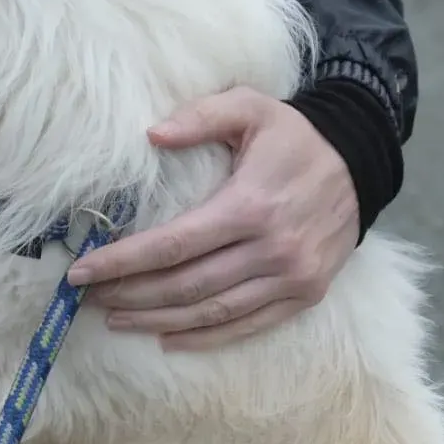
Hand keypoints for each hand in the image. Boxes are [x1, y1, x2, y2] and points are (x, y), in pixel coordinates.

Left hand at [65, 86, 359, 350]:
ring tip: (115, 318)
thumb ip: (200, 117)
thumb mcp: (249, 107)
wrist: (361, 162)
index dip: (124, 262)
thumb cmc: (294, 135)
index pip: (174, 244)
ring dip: (158, 320)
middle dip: (131, 293)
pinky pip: (248, 325)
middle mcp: (272, 249)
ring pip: (213, 312)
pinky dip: (205, 336)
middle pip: (187, 285)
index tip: (82, 271)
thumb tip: (151, 135)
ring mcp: (292, 278)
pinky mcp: (306, 294)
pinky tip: (167, 337)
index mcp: (251, 205)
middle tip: (87, 297)